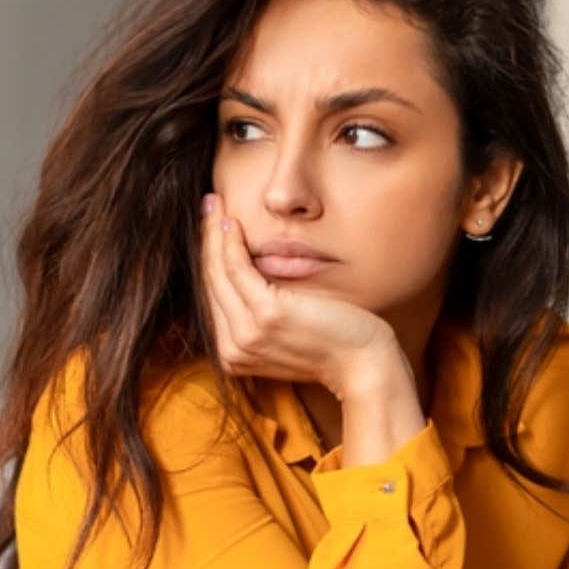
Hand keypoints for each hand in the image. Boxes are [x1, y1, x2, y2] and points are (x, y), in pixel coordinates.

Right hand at [199, 195, 403, 399]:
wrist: (363, 364)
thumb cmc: (333, 344)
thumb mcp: (287, 332)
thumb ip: (261, 315)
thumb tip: (251, 278)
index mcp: (233, 354)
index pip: (213, 298)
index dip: (209, 258)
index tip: (210, 227)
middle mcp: (233, 348)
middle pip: (210, 282)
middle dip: (205, 239)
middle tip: (208, 205)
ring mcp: (248, 333)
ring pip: (218, 272)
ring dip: (213, 233)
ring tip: (214, 204)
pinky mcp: (266, 314)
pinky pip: (237, 269)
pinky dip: (230, 243)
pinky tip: (232, 222)